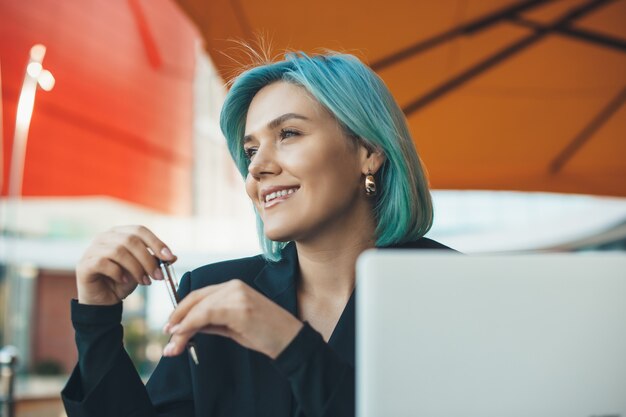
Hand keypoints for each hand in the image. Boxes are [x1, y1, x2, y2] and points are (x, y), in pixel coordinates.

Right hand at [76, 225, 176, 304]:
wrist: (103, 301)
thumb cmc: (123, 281)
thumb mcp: (143, 270)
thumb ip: (155, 261)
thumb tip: (173, 257)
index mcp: (120, 233)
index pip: (140, 230)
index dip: (156, 242)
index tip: (169, 257)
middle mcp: (104, 237)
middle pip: (131, 240)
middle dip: (148, 259)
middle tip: (158, 276)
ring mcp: (92, 249)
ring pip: (118, 251)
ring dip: (136, 268)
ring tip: (144, 281)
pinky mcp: (84, 264)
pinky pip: (103, 262)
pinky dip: (118, 272)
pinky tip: (124, 281)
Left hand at [163, 279, 303, 358]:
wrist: (289, 339)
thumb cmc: (264, 334)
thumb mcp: (233, 326)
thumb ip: (212, 322)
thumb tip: (187, 326)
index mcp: (233, 287)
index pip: (199, 295)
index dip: (181, 310)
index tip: (171, 327)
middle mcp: (233, 286)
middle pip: (195, 299)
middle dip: (177, 319)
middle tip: (167, 337)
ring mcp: (236, 295)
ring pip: (197, 308)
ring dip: (181, 328)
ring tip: (173, 346)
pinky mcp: (238, 308)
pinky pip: (205, 315)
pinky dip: (190, 326)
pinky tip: (182, 336)